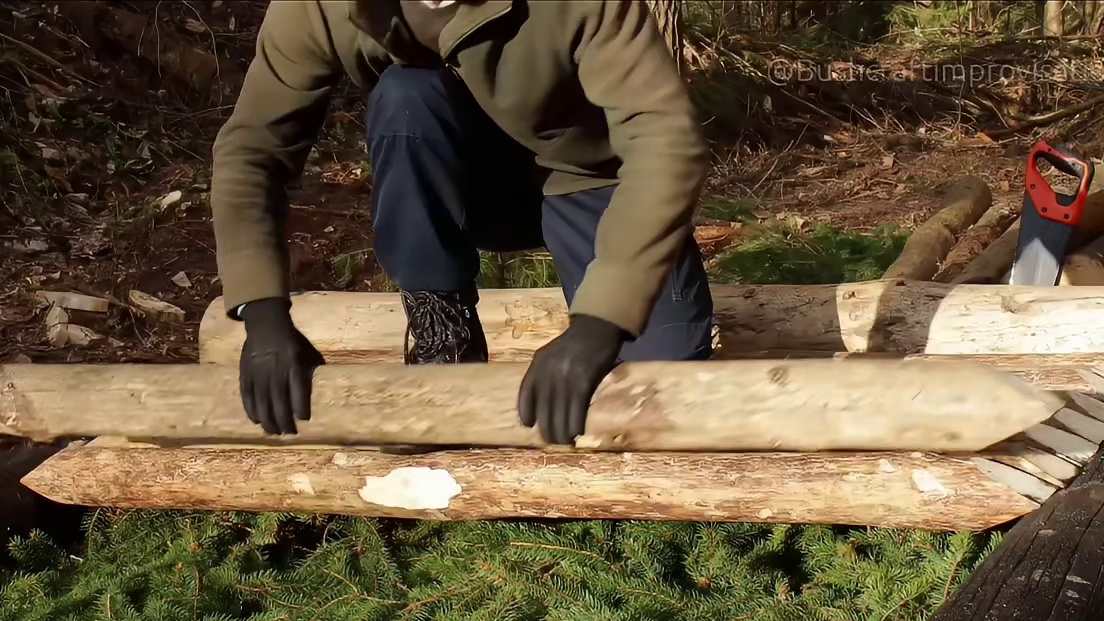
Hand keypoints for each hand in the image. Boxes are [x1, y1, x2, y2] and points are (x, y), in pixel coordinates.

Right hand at [238, 298, 324, 434]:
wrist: (266, 325)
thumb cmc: (292, 341)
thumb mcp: (308, 352)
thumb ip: (312, 371)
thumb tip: (326, 390)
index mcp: (294, 365)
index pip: (298, 391)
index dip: (300, 407)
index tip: (303, 420)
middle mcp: (275, 372)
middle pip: (279, 402)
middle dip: (284, 421)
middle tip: (289, 433)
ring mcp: (258, 374)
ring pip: (262, 403)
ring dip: (268, 420)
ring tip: (273, 433)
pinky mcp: (246, 374)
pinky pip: (247, 396)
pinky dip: (251, 410)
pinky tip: (256, 421)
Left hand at [518, 313, 629, 443]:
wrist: (597, 327)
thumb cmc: (574, 343)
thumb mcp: (550, 354)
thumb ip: (543, 374)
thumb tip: (543, 403)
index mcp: (537, 365)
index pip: (525, 396)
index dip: (526, 414)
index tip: (530, 426)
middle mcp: (548, 373)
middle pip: (544, 410)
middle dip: (548, 430)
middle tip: (553, 440)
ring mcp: (565, 378)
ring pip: (560, 414)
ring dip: (563, 433)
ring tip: (566, 441)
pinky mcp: (583, 382)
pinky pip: (576, 411)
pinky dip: (576, 425)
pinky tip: (577, 432)